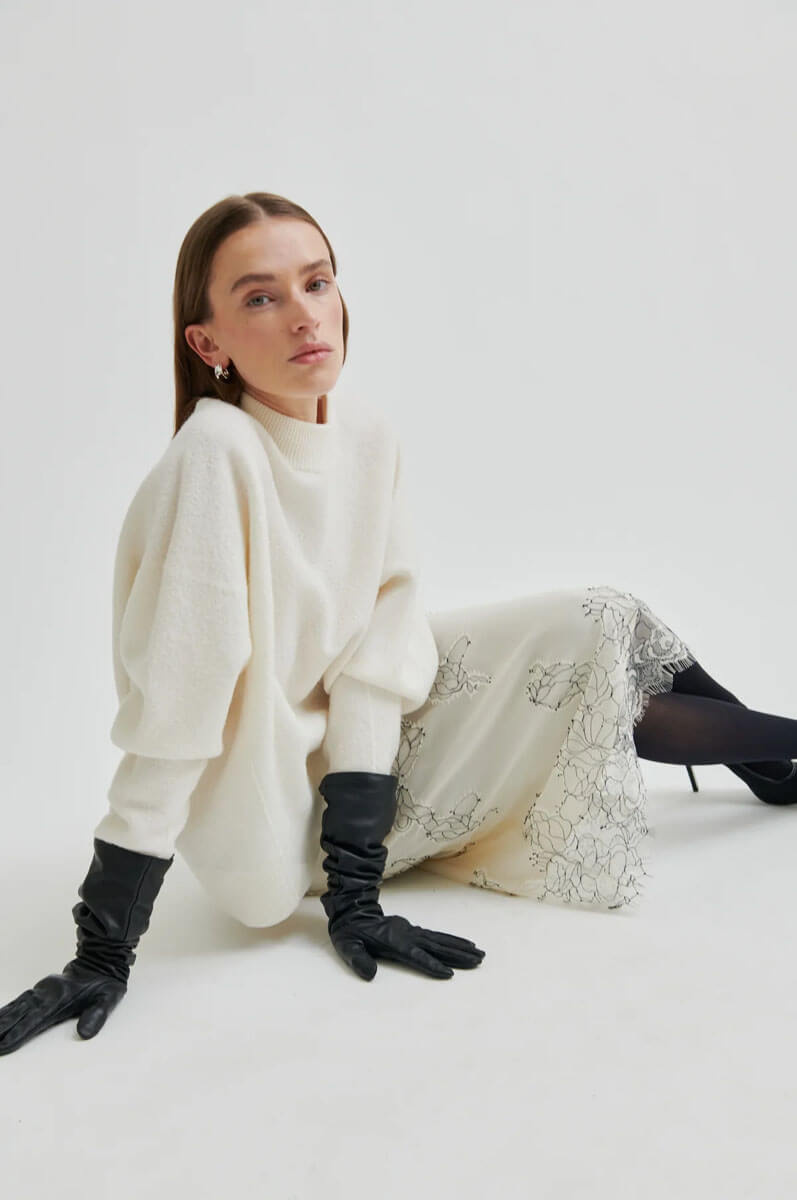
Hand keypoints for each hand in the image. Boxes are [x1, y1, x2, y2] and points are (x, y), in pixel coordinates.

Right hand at [0, 960, 126, 1054]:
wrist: (102, 958)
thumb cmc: (105, 982)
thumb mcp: (108, 998)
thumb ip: (97, 1015)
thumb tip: (84, 1033)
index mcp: (61, 998)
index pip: (36, 1019)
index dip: (19, 1033)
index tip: (3, 1046)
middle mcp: (47, 994)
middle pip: (20, 1014)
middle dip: (2, 1029)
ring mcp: (43, 990)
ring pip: (17, 1006)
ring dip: (2, 1020)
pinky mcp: (41, 989)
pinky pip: (20, 1001)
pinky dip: (8, 1010)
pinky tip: (0, 1018)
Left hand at [327, 908, 485, 980]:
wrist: (352, 912)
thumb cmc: (349, 934)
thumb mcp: (347, 947)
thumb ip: (359, 960)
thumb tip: (370, 975)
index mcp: (393, 942)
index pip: (416, 956)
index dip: (431, 965)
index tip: (449, 973)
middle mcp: (407, 935)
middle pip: (436, 946)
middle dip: (458, 954)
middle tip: (479, 960)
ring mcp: (411, 932)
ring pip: (439, 940)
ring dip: (459, 947)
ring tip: (479, 954)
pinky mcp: (412, 931)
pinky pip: (435, 937)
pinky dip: (451, 941)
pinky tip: (462, 945)